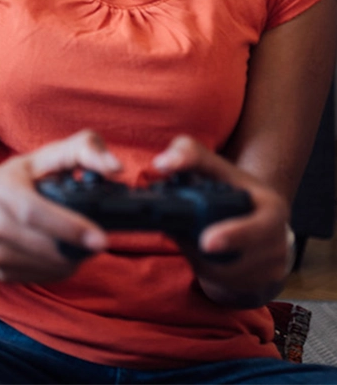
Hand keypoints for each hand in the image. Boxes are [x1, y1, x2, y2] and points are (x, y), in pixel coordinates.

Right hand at [0, 129, 120, 281]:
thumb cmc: (21, 176)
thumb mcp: (48, 154)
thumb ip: (85, 150)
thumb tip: (115, 167)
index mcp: (4, 188)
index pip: (34, 213)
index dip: (69, 228)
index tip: (101, 240)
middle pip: (47, 248)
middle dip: (79, 247)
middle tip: (97, 239)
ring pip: (50, 267)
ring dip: (72, 258)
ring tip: (74, 240)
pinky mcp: (0, 271)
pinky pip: (42, 278)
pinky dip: (58, 268)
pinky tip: (56, 250)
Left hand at [153, 136, 292, 306]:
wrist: (254, 221)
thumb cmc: (228, 189)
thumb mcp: (212, 166)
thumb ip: (188, 154)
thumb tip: (162, 164)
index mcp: (272, 208)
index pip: (257, 223)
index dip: (234, 235)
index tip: (206, 243)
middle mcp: (278, 240)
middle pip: (246, 258)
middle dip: (217, 255)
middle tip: (197, 248)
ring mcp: (273, 266)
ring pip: (231, 274)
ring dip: (202, 261)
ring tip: (187, 241)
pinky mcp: (261, 286)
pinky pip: (228, 285)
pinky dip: (207, 273)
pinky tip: (198, 257)